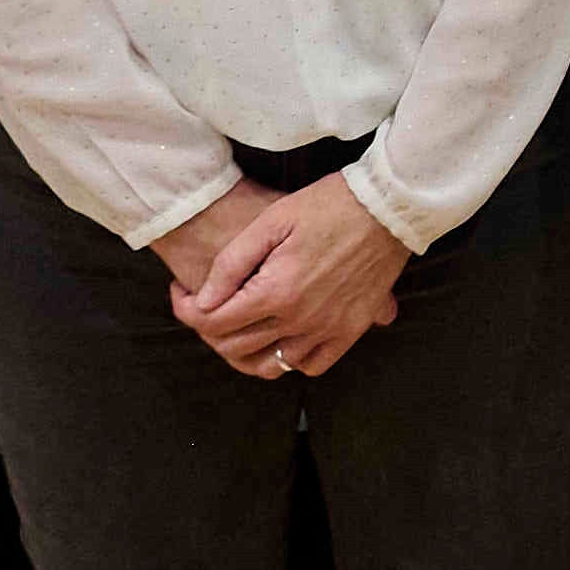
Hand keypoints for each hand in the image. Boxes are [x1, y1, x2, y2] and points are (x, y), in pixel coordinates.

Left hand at [176, 175, 411, 377]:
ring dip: (247, 348)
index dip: (186, 310)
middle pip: (236, 347)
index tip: (182, 293)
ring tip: (241, 323)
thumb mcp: (271, 220)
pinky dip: (291, 359)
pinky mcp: (351, 330)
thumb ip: (232, 263)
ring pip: (272, 363)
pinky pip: (312, 365)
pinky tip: (283, 337)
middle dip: (210, 329)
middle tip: (207, 305)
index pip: (213, 322)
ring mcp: (328, 329)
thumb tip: (203, 299)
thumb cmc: (327, 205)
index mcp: (276, 291)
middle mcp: (300, 319)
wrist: (387, 206)